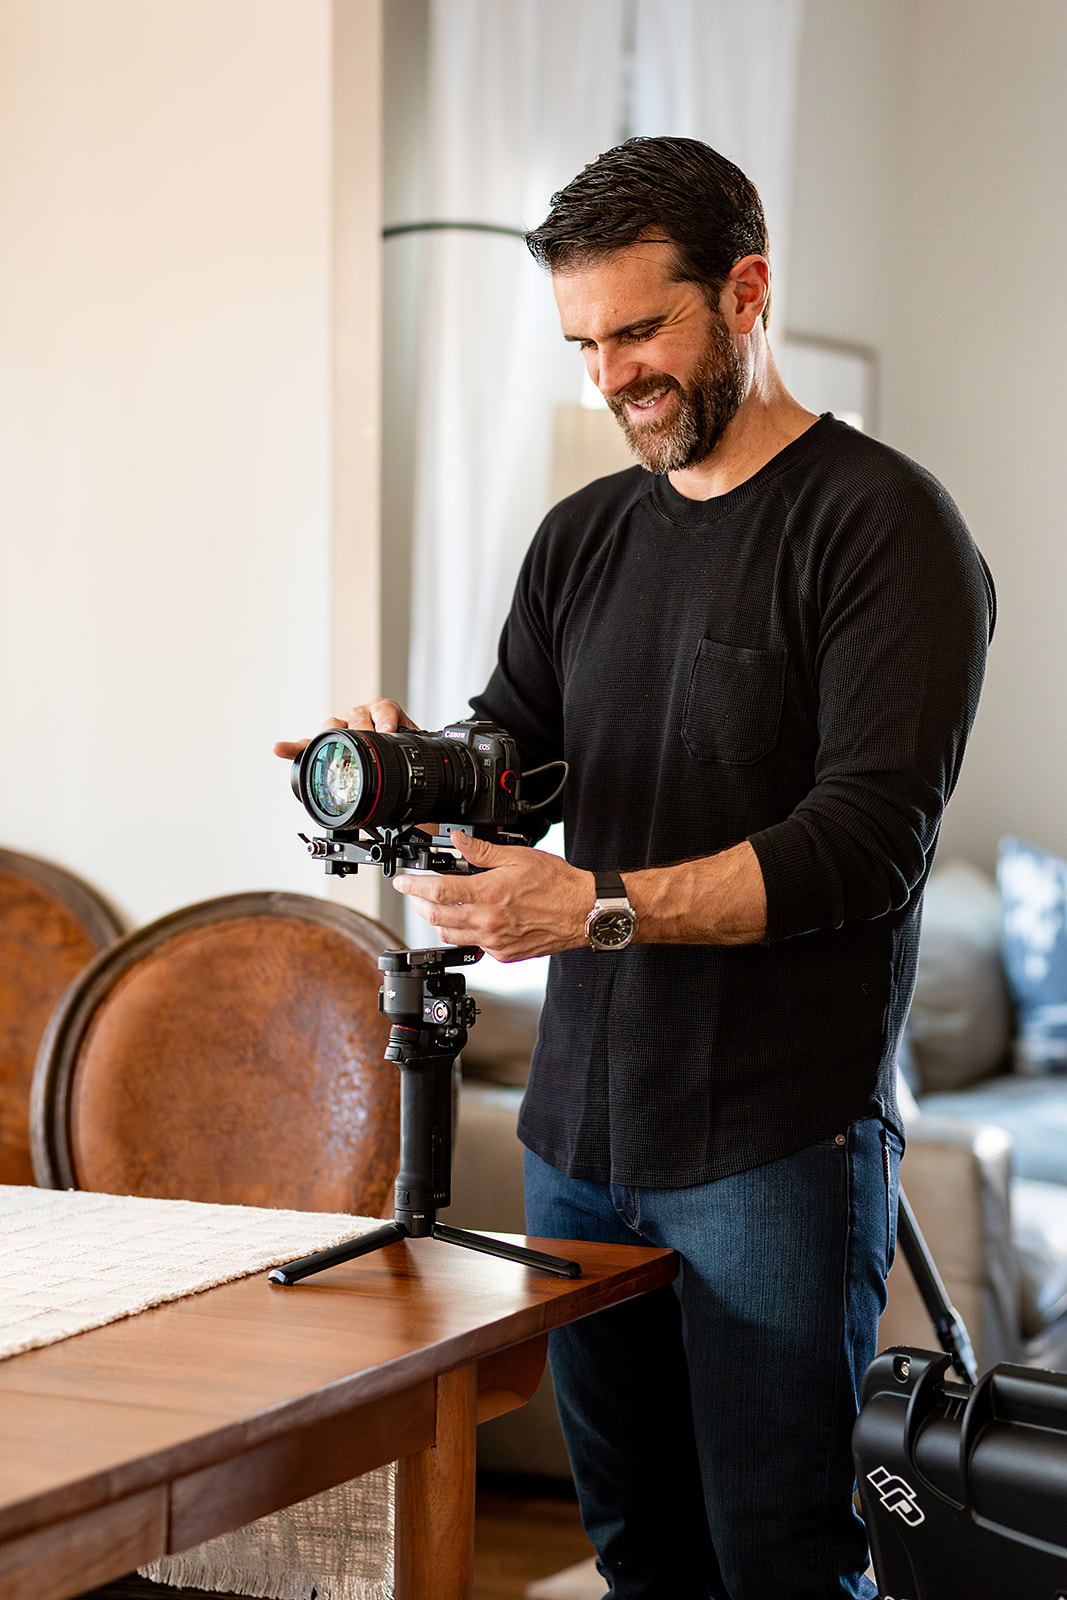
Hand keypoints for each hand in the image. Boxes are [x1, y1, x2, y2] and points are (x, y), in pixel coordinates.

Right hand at [273, 698, 417, 760]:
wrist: (393, 758)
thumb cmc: (401, 750)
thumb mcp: (413, 747)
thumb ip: (419, 745)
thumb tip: (435, 750)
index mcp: (384, 713)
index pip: (382, 709)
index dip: (384, 719)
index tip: (388, 729)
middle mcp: (360, 717)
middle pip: (354, 717)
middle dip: (361, 730)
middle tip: (367, 741)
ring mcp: (340, 728)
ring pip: (332, 727)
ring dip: (334, 736)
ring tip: (336, 745)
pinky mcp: (324, 743)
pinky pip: (307, 745)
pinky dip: (293, 748)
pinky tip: (279, 748)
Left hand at [393, 832, 594, 962]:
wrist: (582, 912)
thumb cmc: (557, 884)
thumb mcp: (518, 856)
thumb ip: (482, 851)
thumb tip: (458, 841)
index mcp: (489, 894)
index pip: (437, 891)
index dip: (413, 885)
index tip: (402, 881)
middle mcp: (488, 921)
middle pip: (435, 917)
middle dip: (417, 903)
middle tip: (414, 891)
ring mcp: (494, 941)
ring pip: (449, 935)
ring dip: (436, 920)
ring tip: (436, 904)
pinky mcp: (503, 954)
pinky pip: (472, 945)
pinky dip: (462, 932)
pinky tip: (467, 919)